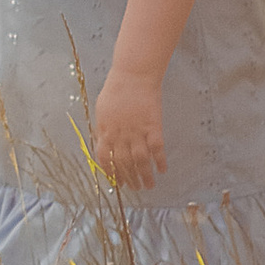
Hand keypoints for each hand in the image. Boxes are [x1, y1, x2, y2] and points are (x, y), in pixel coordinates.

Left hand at [93, 74, 167, 189]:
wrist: (133, 75)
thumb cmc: (116, 89)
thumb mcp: (101, 110)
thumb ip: (103, 129)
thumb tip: (102, 143)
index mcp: (106, 131)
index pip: (105, 158)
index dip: (111, 173)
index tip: (117, 183)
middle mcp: (120, 135)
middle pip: (124, 164)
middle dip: (130, 179)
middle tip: (135, 188)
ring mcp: (137, 132)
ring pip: (140, 161)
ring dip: (145, 176)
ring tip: (149, 186)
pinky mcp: (153, 127)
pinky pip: (157, 149)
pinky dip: (160, 161)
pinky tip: (162, 170)